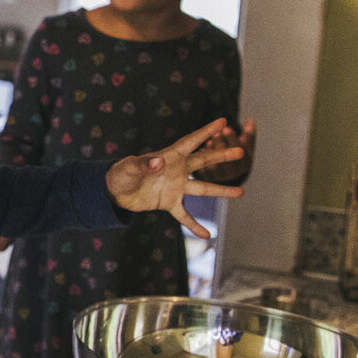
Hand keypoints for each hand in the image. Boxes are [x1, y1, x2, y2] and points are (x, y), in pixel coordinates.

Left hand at [105, 118, 246, 237]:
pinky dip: (194, 225)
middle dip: (221, 156)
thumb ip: (144, 164)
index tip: (222, 121)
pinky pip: (185, 215)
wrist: (115, 192)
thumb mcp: (129, 167)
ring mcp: (176, 187)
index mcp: (169, 156)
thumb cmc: (121, 174)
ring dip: (221, 190)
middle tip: (242, 151)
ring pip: (203, 189)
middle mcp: (177, 170)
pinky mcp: (170, 203)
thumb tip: (159, 161)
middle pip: (204, 161)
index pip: (191, 141)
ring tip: (241, 192)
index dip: (206, 131)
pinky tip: (207, 235)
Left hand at [196, 118, 256, 183]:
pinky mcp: (208, 178)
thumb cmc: (239, 153)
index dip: (231, 139)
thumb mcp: (246, 144)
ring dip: (210, 151)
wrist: (230, 172)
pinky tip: (202, 149)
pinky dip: (203, 160)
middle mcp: (233, 172)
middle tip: (214, 132)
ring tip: (209, 140)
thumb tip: (250, 121)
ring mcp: (220, 177)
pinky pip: (204, 171)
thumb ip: (248, 133)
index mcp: (245, 163)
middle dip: (220, 143)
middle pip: (227, 158)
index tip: (225, 128)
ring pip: (215, 165)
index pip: (240, 151)